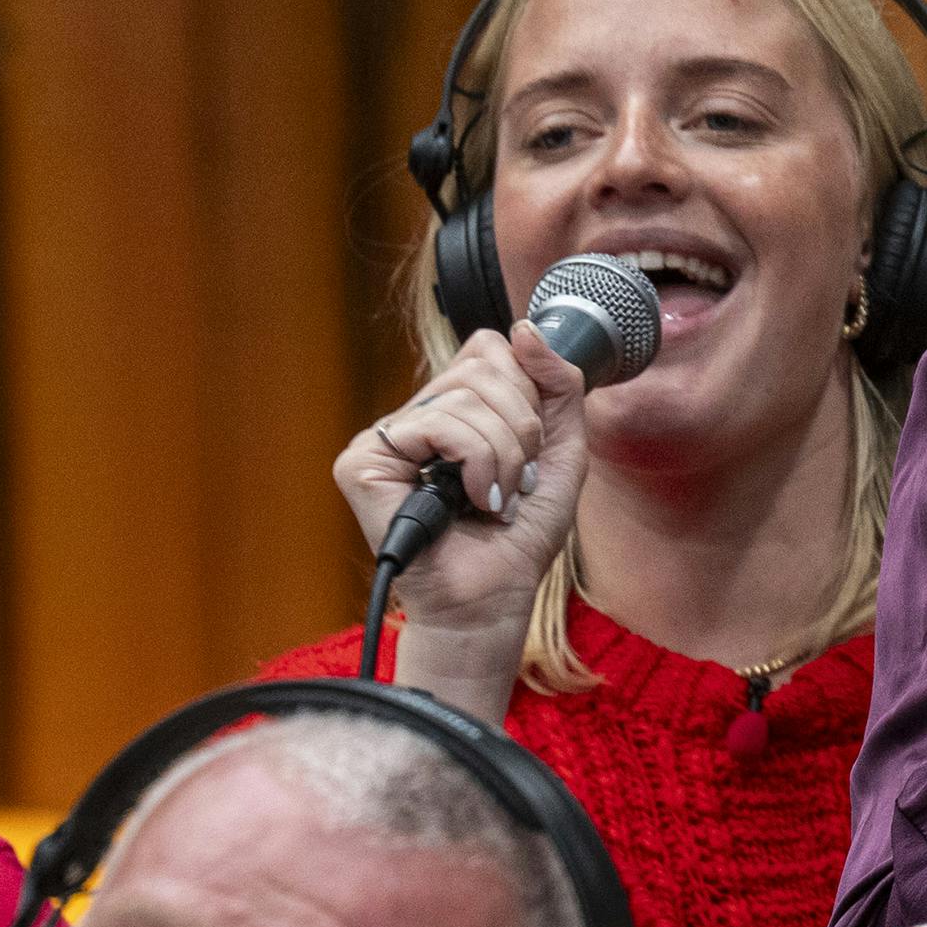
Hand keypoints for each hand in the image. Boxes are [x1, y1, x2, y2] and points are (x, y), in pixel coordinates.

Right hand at [331, 322, 589, 715]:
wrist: (494, 598)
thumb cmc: (520, 535)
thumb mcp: (562, 451)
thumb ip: (558, 386)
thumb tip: (524, 327)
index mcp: (457, 408)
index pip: (493, 349)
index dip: (528, 392)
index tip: (532, 448)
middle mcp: (418, 415)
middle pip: (485, 364)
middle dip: (523, 428)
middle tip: (515, 480)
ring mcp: (387, 436)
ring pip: (468, 396)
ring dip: (505, 456)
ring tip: (495, 499)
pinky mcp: (363, 461)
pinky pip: (438, 425)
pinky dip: (475, 464)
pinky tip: (470, 501)